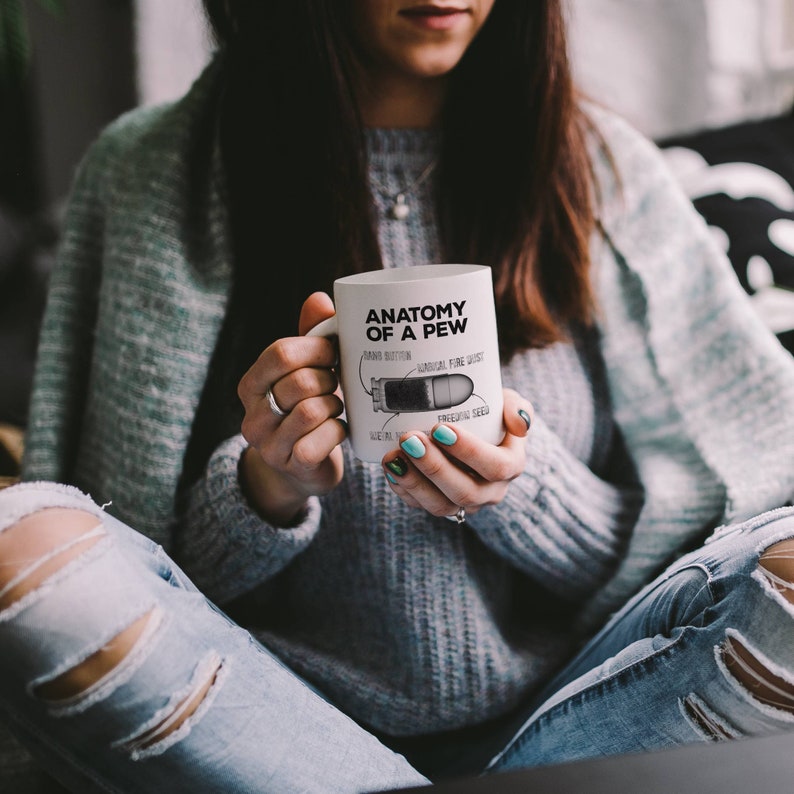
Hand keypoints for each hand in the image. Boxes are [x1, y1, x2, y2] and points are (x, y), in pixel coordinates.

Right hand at [238, 292, 345, 524]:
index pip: (280, 354)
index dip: (315, 348)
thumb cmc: (307, 412)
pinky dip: (337, 432)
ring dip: (334, 406)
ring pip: (311, 410)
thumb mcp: (305, 373)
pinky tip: (338, 431)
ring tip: (336, 408)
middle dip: (328, 380)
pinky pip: (319, 441)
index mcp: (251, 385)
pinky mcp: (290, 465)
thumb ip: (310, 338)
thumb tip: (320, 299)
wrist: (302, 470)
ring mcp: (268, 444)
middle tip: (335, 384)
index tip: (333, 352)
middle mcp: (253, 415)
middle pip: (300, 381)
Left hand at [380, 389, 532, 518]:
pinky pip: (420, 506)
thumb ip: (517, 408)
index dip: (469, 451)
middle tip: (410, 439)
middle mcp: (490, 491)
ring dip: (414, 482)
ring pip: (440, 505)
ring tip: (393, 457)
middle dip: (434, 467)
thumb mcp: (509, 405)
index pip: (495, 466)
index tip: (440, 428)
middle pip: (465, 491)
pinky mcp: (440, 504)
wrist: (477, 433)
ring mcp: (464, 503)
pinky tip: (390, 469)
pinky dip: (403, 490)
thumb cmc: (492, 415)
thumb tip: (520, 422)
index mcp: (511, 466)